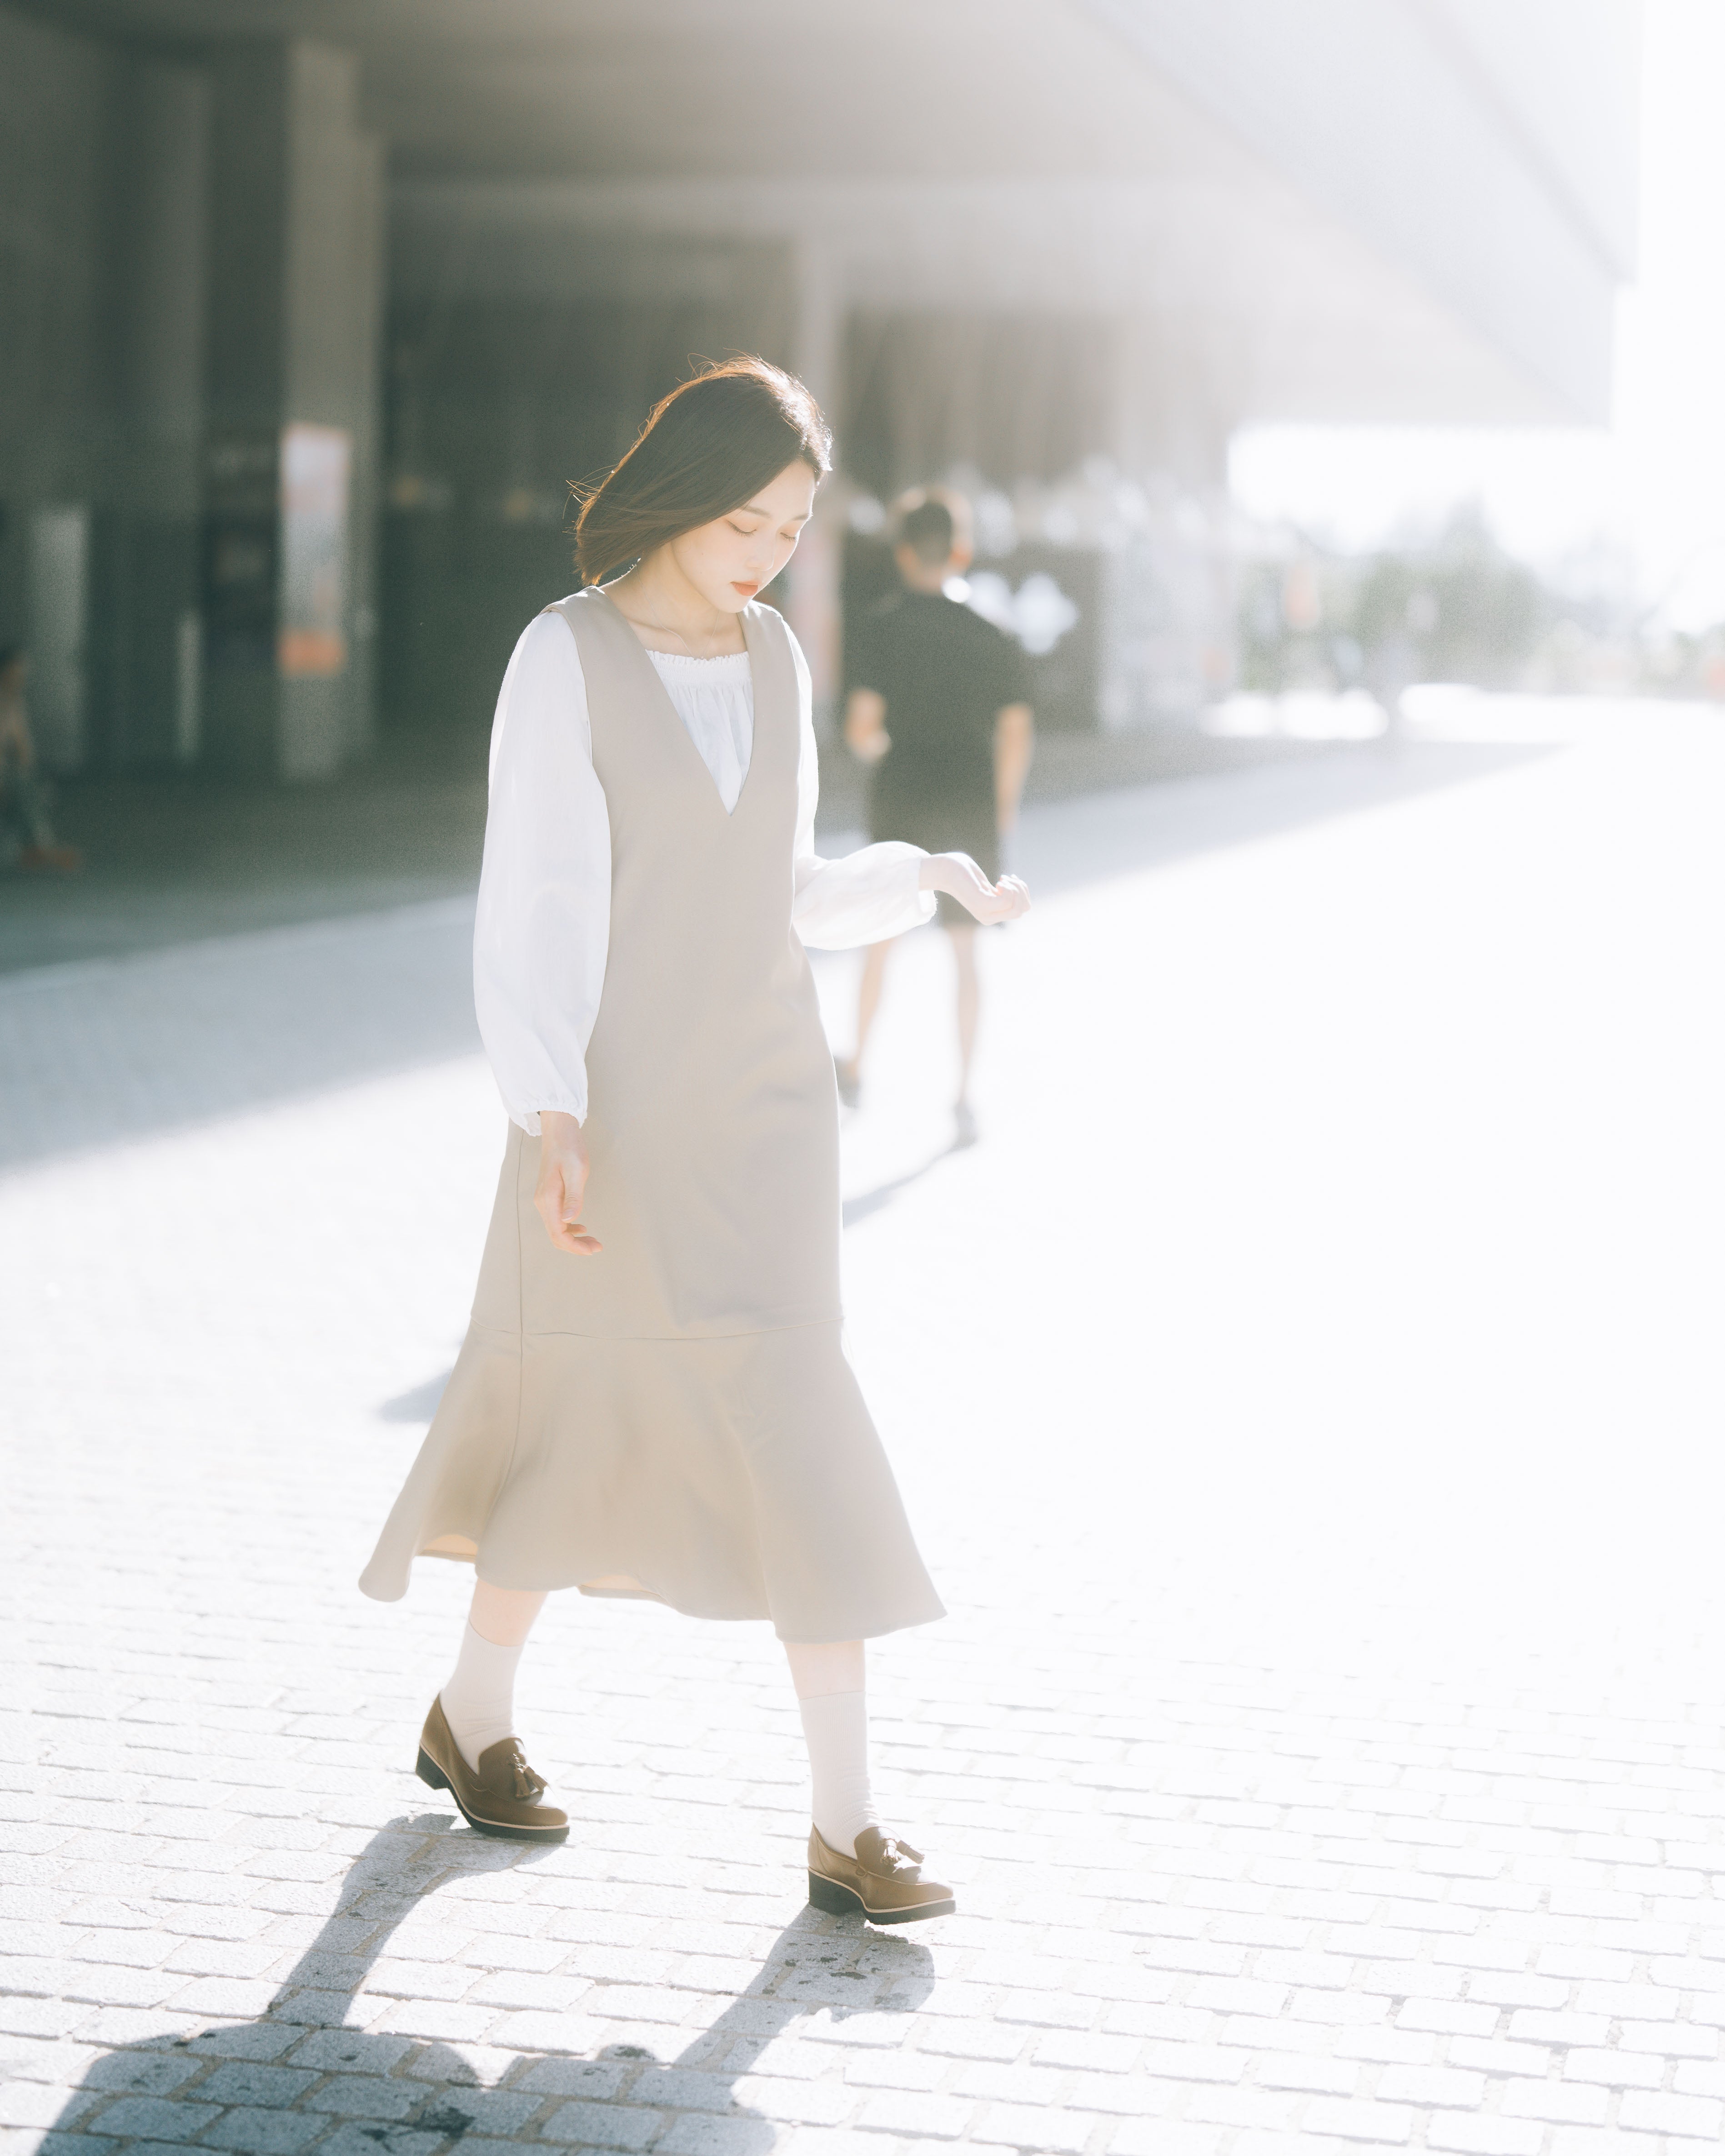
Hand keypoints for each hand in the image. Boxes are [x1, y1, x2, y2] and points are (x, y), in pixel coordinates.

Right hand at [534, 1111, 600, 1254]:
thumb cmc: (570, 1148)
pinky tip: (582, 1227)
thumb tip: (569, 1220)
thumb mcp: (577, 1171)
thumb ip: (574, 1196)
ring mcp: (545, 1200)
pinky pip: (557, 1220)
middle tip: (598, 1247)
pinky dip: (570, 1228)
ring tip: (593, 1241)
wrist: (559, 1132)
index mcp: (548, 1199)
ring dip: (574, 1239)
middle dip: (576, 1246)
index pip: (558, 1234)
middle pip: (556, 1236)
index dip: (575, 1247)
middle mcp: (543, 1203)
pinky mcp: (549, 1196)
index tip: (594, 1249)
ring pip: (556, 1230)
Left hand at [919, 852, 1030, 924]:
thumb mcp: (988, 886)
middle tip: (1006, 879)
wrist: (943, 869)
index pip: (1022, 910)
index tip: (1009, 880)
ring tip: (1003, 879)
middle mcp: (988, 918)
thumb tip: (1018, 894)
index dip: (1023, 892)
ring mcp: (985, 913)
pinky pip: (1007, 900)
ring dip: (1016, 887)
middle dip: (1022, 890)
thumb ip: (1001, 894)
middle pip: (1022, 910)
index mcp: (991, 914)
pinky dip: (1009, 887)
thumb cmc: (964, 873)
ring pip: (1017, 907)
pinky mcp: (982, 904)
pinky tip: (999, 880)